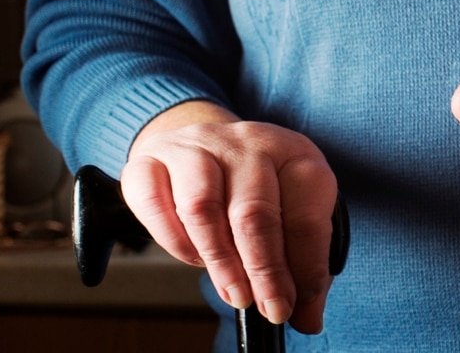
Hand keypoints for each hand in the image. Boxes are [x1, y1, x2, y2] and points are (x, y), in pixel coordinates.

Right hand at [120, 101, 338, 333]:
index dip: (304, 268)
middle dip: (264, 272)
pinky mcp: (150, 159)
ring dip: (220, 261)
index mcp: (294, 153)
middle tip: (269, 308)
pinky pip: (155, 204)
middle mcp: (248, 142)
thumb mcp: (291, 211)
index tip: (297, 305)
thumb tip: (309, 318)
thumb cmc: (252, 186)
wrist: (201, 144)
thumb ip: (303, 263)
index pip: (306, 215)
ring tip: (235, 293)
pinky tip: (193, 259)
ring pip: (203, 208)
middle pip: (254, 213)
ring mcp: (197, 145)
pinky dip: (175, 241)